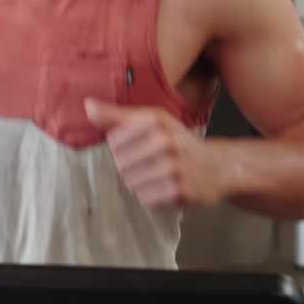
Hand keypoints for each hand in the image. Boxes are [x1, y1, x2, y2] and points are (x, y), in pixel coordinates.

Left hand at [85, 99, 225, 207]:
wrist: (216, 166)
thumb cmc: (177, 141)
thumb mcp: (151, 121)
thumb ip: (117, 115)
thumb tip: (87, 105)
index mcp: (155, 120)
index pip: (114, 141)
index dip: (123, 147)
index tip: (140, 146)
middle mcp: (164, 142)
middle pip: (120, 164)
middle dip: (131, 166)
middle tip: (152, 162)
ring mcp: (172, 168)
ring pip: (131, 183)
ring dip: (140, 183)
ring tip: (158, 175)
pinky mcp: (177, 191)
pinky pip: (145, 198)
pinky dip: (151, 196)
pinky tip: (165, 186)